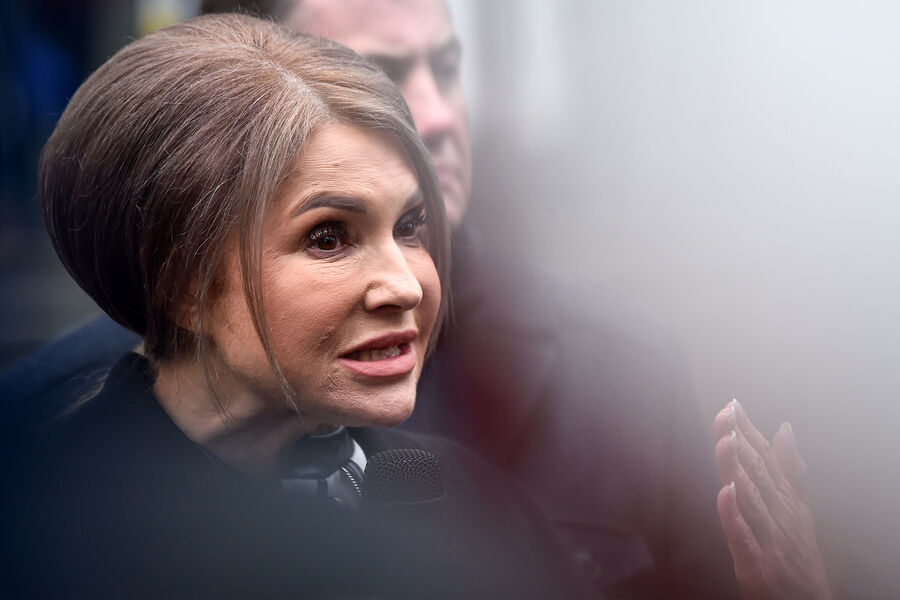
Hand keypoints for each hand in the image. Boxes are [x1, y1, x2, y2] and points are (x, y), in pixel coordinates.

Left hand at [713, 400, 832, 599]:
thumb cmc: (799, 556)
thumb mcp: (799, 509)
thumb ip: (791, 470)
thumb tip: (784, 429)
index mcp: (786, 501)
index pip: (767, 459)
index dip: (749, 431)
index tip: (733, 405)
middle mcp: (780, 515)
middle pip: (758, 473)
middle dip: (741, 442)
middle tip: (727, 414)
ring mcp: (770, 540)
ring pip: (751, 499)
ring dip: (737, 469)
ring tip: (726, 441)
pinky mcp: (758, 565)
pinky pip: (743, 537)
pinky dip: (733, 515)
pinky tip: (724, 493)